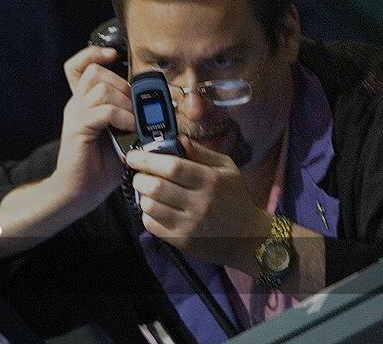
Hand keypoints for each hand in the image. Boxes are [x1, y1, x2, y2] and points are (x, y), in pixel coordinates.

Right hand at [50, 46, 134, 206]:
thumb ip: (128, 117)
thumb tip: (156, 107)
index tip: (113, 55)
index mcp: (83, 103)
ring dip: (125, 102)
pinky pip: (104, 111)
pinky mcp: (78, 130)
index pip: (77, 66)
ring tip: (134, 121)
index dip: (93, 54)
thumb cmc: (100, 167)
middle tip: (134, 106)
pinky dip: (123, 117)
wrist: (79, 192)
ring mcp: (76, 116)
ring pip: (102, 88)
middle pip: (96, 72)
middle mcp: (76, 105)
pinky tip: (130, 129)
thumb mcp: (119, 136)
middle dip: (122, 84)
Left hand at [127, 136, 270, 273]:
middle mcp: (200, 203)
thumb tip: (177, 139)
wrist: (249, 238)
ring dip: (142, 195)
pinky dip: (147, 214)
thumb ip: (201, 152)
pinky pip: (151, 225)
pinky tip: (156, 208)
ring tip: (148, 190)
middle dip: (139, 177)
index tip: (133, 156)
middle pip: (156, 187)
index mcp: (210, 181)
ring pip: (150, 206)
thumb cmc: (235, 197)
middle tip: (139, 174)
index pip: (172, 167)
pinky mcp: (182, 241)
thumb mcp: (226, 168)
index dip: (147, 159)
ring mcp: (190, 225)